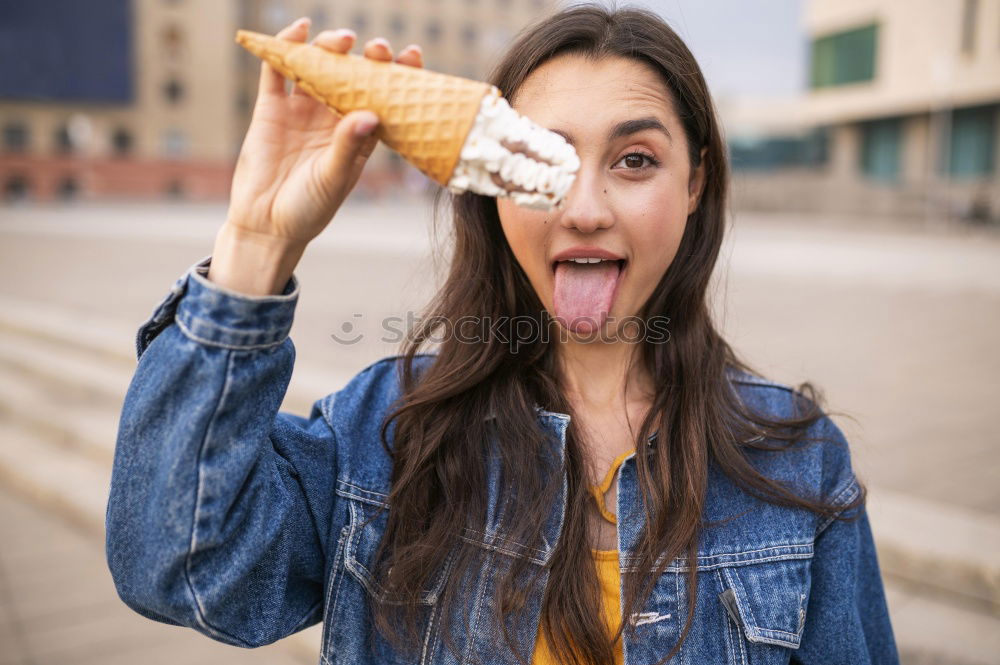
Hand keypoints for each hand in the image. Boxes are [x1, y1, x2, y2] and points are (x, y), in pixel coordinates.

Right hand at [210, 18, 423, 294]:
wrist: (265, 226)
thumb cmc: (309, 211)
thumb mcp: (333, 180)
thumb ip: (347, 147)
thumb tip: (370, 114)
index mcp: (358, 137)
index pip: (383, 99)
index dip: (398, 76)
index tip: (412, 55)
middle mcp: (332, 119)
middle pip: (353, 79)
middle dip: (367, 60)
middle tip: (378, 48)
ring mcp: (302, 112)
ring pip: (318, 69)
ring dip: (330, 49)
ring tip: (341, 40)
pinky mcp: (271, 110)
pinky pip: (277, 73)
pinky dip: (285, 49)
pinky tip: (298, 30)